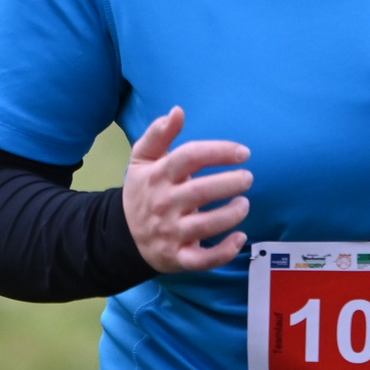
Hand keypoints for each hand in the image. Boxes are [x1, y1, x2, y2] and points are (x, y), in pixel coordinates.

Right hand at [122, 107, 251, 272]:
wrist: (122, 235)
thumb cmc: (142, 191)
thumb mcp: (142, 160)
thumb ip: (158, 134)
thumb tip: (177, 110)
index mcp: (158, 176)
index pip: (190, 157)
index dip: (219, 151)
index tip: (243, 153)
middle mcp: (164, 204)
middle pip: (202, 191)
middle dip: (230, 183)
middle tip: (248, 178)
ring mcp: (171, 232)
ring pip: (206, 224)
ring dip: (231, 213)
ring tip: (244, 204)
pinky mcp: (178, 257)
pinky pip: (203, 258)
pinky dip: (224, 250)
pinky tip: (240, 238)